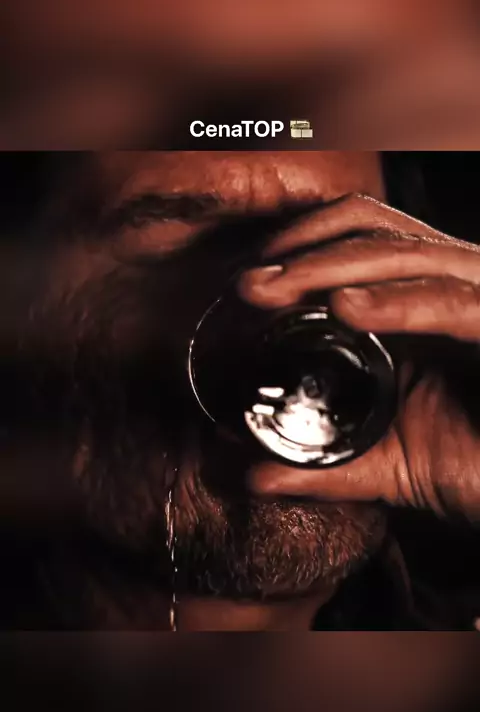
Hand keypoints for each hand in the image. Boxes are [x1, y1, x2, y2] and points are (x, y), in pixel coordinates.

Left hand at [238, 193, 479, 523]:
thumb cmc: (473, 467)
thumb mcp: (387, 464)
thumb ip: (323, 466)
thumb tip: (254, 477)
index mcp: (422, 305)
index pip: (361, 237)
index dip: (300, 245)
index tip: (244, 281)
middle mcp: (453, 290)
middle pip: (376, 234)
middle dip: (302, 253)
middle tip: (246, 285)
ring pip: (410, 255)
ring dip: (333, 266)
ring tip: (275, 289)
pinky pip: (454, 305)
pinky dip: (399, 302)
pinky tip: (345, 309)